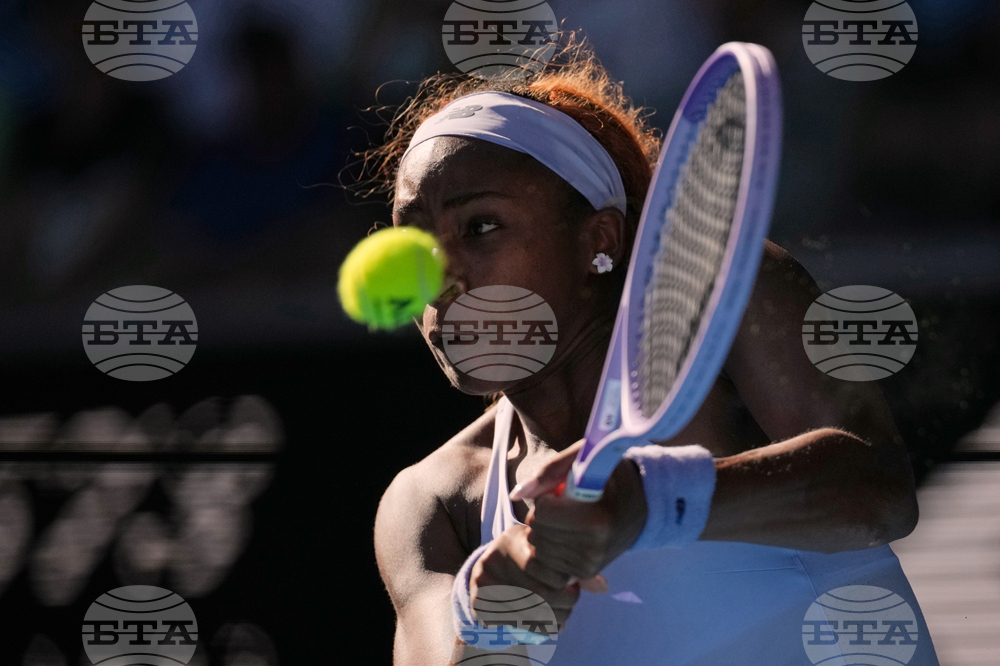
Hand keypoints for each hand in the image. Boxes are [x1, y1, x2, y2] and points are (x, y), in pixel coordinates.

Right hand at [470, 523, 582, 635]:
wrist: (488, 567)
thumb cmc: (526, 554)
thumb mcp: (545, 550)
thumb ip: (572, 564)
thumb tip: (603, 586)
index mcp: (512, 539)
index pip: (542, 564)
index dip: (563, 579)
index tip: (572, 584)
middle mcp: (493, 559)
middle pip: (539, 592)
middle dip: (564, 602)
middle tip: (572, 600)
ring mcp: (484, 583)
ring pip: (530, 613)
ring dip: (556, 619)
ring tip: (564, 615)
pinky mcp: (480, 604)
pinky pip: (516, 624)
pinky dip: (539, 629)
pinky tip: (549, 625)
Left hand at [510, 439, 647, 585]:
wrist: (642, 505)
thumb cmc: (609, 476)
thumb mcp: (585, 459)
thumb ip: (549, 471)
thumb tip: (516, 495)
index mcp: (596, 519)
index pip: (542, 512)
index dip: (546, 497)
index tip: (562, 492)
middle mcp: (593, 547)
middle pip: (537, 531)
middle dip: (543, 515)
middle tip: (565, 506)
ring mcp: (589, 564)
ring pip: (538, 547)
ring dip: (545, 531)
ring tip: (567, 519)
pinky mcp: (585, 572)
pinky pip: (547, 560)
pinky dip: (550, 546)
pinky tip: (566, 534)